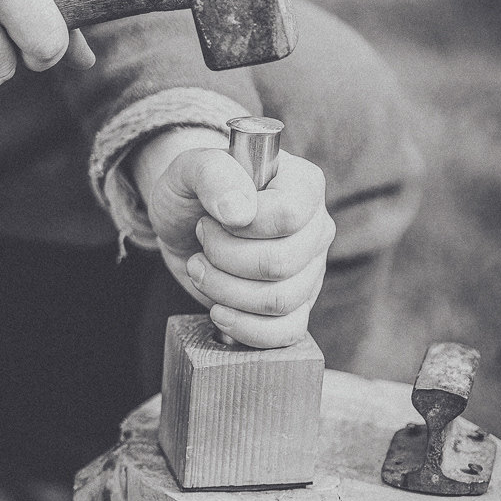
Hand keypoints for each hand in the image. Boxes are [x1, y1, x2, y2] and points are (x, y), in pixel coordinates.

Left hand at [134, 134, 335, 347]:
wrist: (184, 222)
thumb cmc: (192, 190)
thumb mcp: (188, 168)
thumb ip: (213, 174)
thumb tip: (238, 213)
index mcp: (303, 184)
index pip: (289, 215)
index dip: (242, 226)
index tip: (211, 218)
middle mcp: (316, 227)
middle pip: (280, 264)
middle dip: (224, 259)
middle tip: (202, 244)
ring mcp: (311, 269)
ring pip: (279, 301)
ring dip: (224, 290)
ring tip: (201, 268)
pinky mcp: (297, 304)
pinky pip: (286, 332)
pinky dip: (245, 328)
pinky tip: (218, 310)